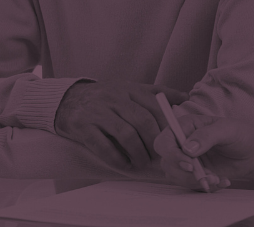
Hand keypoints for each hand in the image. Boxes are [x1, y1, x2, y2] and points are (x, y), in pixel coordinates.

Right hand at [54, 80, 188, 170]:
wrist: (68, 98)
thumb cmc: (107, 97)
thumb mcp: (131, 89)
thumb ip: (157, 94)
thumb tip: (185, 98)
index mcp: (130, 89)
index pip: (155, 106)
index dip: (166, 125)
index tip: (173, 140)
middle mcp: (115, 98)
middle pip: (142, 120)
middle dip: (154, 141)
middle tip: (159, 155)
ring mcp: (98, 111)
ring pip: (125, 133)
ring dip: (137, 152)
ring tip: (142, 162)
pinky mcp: (83, 125)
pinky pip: (102, 145)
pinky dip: (116, 158)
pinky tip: (124, 165)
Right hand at [154, 113, 253, 185]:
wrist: (253, 152)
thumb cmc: (241, 134)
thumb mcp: (226, 130)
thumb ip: (207, 136)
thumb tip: (187, 149)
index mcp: (186, 126)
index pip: (164, 141)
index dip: (172, 155)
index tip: (190, 164)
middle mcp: (182, 142)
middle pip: (167, 162)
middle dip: (184, 172)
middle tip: (206, 175)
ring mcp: (186, 159)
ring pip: (176, 176)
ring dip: (196, 181)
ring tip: (218, 178)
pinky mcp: (194, 173)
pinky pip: (190, 184)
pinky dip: (205, 185)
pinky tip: (222, 180)